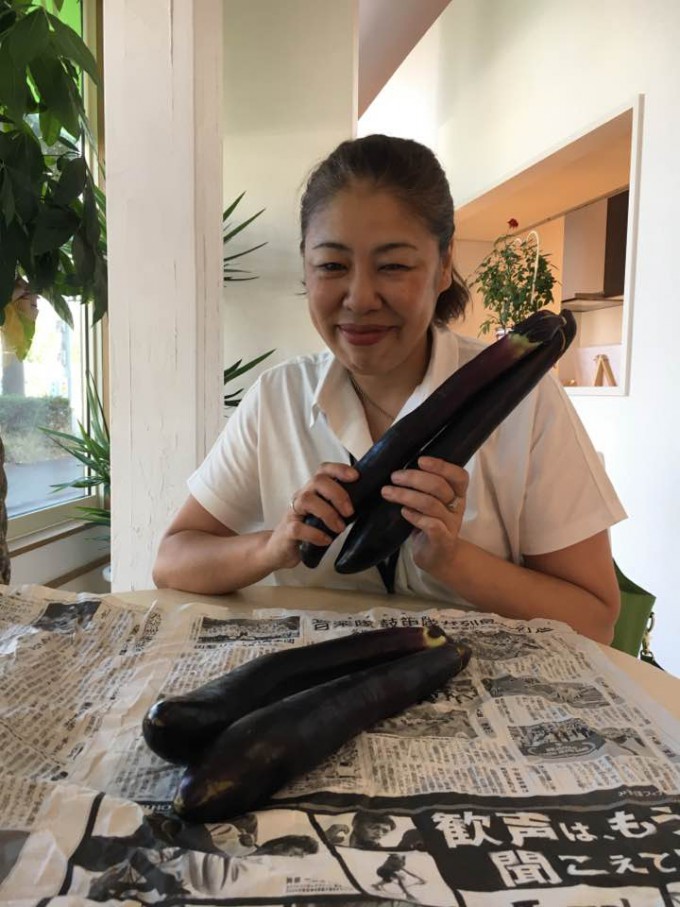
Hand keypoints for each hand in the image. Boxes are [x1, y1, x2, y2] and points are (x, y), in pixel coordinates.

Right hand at [264, 462, 358, 569]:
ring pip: (307, 500)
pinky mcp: (287, 530)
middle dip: (337, 494)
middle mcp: (302, 496)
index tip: (356, 476)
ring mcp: (293, 512)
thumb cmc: (308, 529)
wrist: (280, 549)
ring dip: (327, 513)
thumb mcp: (324, 514)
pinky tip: (326, 540)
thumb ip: (339, 507)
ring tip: (340, 528)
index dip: (339, 469)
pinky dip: (315, 534)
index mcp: (313, 490)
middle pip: (317, 481)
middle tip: (350, 512)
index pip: (324, 470)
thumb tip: (367, 503)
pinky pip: (298, 527)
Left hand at [380, 455, 467, 575]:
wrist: (438, 558)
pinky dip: (415, 516)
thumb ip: (422, 488)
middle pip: (440, 487)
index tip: (420, 460)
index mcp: (457, 495)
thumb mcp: (430, 503)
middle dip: (414, 478)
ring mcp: (451, 525)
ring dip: (406, 495)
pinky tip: (403, 512)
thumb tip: (397, 468)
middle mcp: (457, 508)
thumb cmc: (430, 525)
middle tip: (394, 476)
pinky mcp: (442, 540)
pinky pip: (431, 525)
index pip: (459, 476)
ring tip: (387, 492)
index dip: (442, 466)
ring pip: (431, 505)